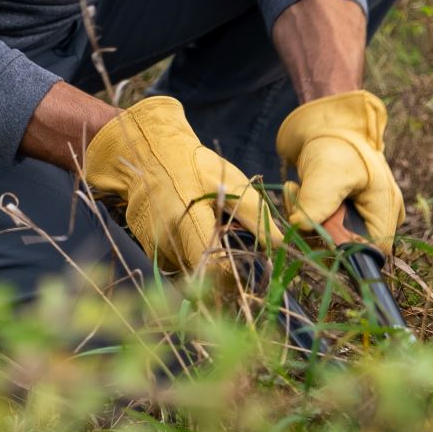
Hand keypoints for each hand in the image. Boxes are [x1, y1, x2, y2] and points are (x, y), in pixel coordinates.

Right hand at [82, 96, 281, 273]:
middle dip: (224, 270)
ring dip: (208, 263)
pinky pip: (179, 265)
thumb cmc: (195, 165)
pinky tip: (198, 234)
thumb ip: (256, 216)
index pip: (213, 271)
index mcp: (187, 222)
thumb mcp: (230, 183)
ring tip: (214, 234)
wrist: (149, 154)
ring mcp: (155, 248)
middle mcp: (167, 242)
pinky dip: (193, 256)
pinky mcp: (150, 250)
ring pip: (192, 273)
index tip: (252, 269)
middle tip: (238, 250)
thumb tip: (283, 244)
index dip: (236, 276)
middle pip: (204, 277)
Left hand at [276, 89, 403, 246]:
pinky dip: (306, 213)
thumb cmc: (337, 144)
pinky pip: (322, 228)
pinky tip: (297, 191)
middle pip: (347, 248)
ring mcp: (362, 218)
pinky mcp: (344, 216)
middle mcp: (379, 220)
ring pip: (330, 239)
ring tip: (294, 188)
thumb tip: (301, 227)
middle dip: (315, 229)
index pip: (370, 253)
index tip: (312, 226)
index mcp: (386, 211)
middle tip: (296, 198)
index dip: (340, 248)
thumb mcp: (327, 170)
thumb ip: (318, 199)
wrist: (330, 126)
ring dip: (306, 219)